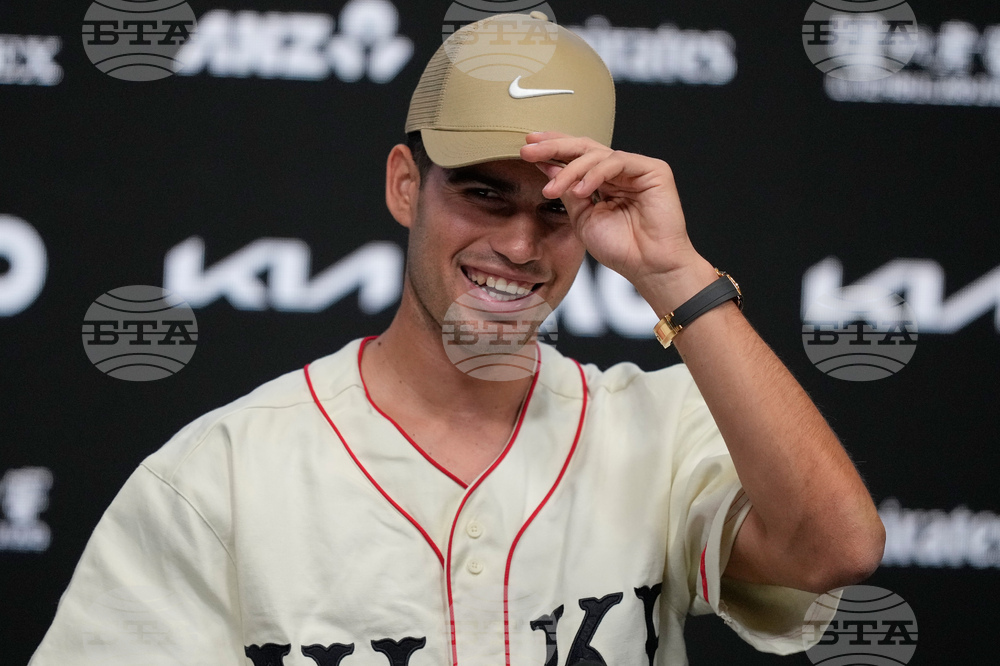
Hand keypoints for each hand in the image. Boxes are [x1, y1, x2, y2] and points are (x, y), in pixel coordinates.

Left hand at [519, 132, 714, 310]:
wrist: (648, 266)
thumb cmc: (620, 248)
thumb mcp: (582, 217)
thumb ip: (567, 191)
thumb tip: (546, 165)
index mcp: (603, 181)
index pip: (575, 156)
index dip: (552, 148)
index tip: (526, 147)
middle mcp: (619, 171)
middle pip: (583, 147)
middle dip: (553, 146)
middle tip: (529, 150)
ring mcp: (636, 168)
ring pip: (596, 154)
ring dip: (570, 170)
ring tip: (553, 189)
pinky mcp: (653, 170)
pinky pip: (618, 162)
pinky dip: (596, 173)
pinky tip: (581, 190)